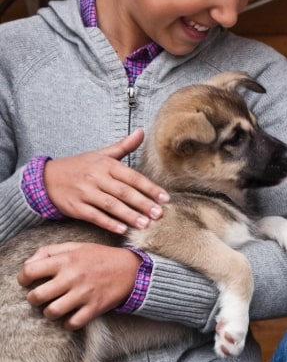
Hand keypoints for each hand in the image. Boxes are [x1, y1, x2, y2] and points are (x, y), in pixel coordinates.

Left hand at [18, 242, 140, 328]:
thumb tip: (28, 263)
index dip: (22, 278)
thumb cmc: (101, 257)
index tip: (27, 282)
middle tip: (40, 297)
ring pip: (51, 312)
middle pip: (37, 296)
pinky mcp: (95, 307)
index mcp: (66, 260)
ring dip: (49, 313)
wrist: (132, 268)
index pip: (29, 271)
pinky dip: (68, 324)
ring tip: (55, 308)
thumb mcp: (76, 246)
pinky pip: (72, 323)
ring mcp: (84, 293)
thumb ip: (50, 251)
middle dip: (34, 299)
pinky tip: (70, 317)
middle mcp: (73, 277)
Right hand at [44, 129, 168, 233]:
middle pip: (124, 192)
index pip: (133, 177)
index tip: (165, 198)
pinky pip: (94, 216)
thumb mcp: (101, 154)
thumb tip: (142, 132)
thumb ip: (124, 146)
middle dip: (143, 203)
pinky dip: (108, 223)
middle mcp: (96, 178)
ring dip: (129, 215)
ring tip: (145, 224)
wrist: (46, 178)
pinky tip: (122, 229)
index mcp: (106, 165)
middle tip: (160, 214)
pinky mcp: (75, 207)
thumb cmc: (79, 166)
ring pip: (111, 205)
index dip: (150, 187)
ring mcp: (85, 193)